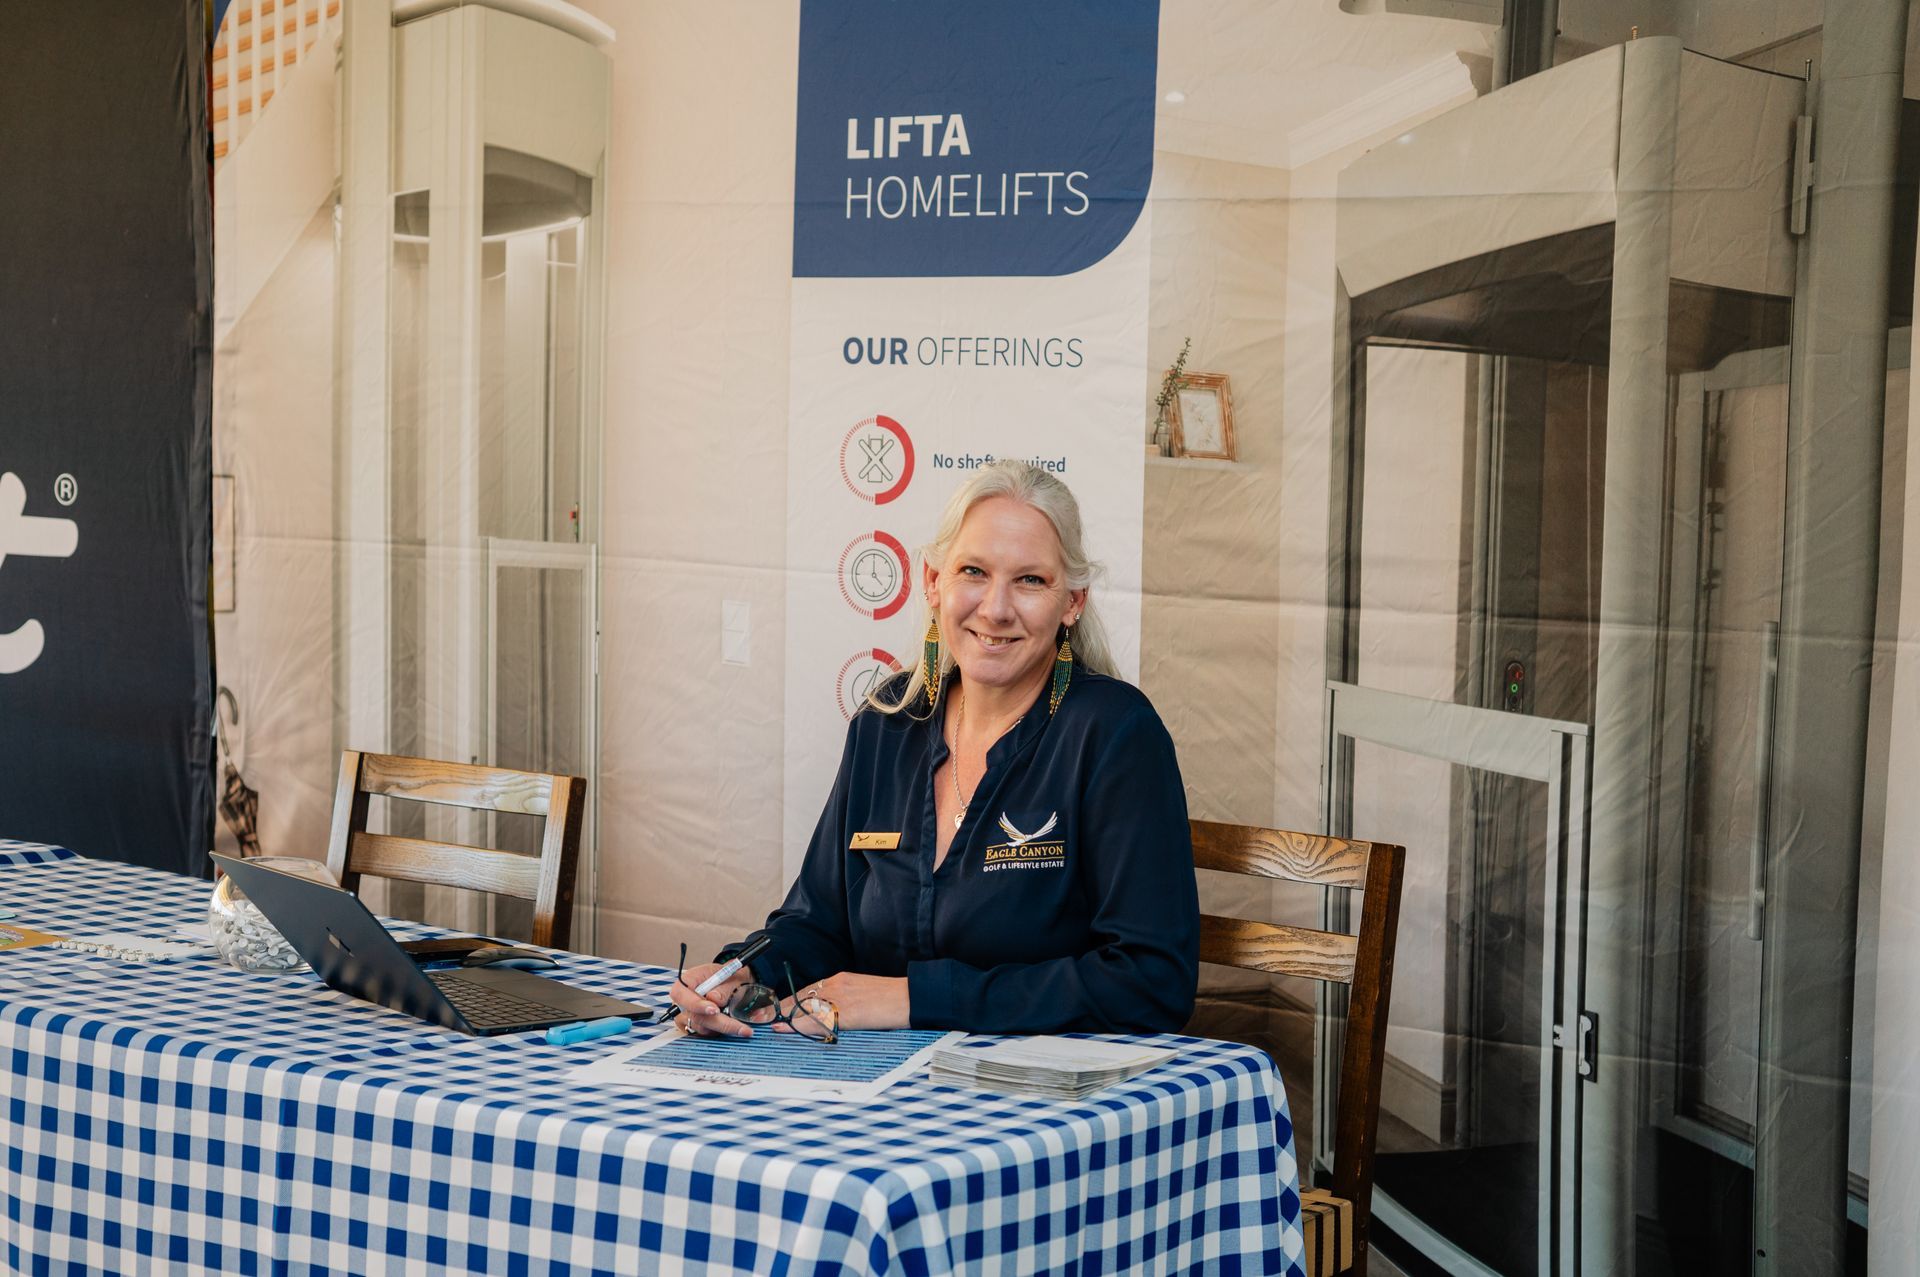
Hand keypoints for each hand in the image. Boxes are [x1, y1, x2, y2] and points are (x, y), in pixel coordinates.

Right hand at [668, 960, 754, 1037]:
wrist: (734, 985)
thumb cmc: (729, 977)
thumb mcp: (731, 977)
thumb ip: (723, 987)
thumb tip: (714, 998)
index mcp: (688, 980)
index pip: (680, 993)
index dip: (695, 1004)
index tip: (715, 1010)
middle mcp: (684, 999)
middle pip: (694, 1016)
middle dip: (719, 1022)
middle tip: (741, 1028)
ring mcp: (687, 1015)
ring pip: (702, 1028)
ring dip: (722, 1027)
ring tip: (739, 1020)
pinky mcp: (694, 1027)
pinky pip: (706, 1034)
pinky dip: (720, 1031)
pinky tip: (732, 1023)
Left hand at [776, 972, 909, 1032]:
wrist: (911, 997)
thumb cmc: (891, 999)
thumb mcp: (863, 993)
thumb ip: (845, 1000)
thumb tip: (831, 1015)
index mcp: (841, 980)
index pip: (806, 990)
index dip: (787, 1001)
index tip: (772, 1009)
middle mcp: (836, 985)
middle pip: (799, 997)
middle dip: (777, 1008)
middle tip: (757, 1016)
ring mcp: (840, 998)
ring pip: (803, 1008)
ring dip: (782, 1017)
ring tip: (764, 1024)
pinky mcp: (846, 1013)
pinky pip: (817, 1020)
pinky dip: (797, 1025)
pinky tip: (784, 1029)